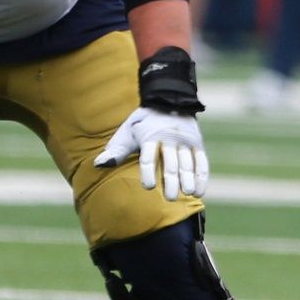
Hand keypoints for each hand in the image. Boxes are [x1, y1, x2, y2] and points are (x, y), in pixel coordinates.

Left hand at [95, 106, 209, 201]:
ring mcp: (185, 142)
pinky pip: (201, 162)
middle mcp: (169, 138)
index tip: (147, 187)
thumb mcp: (128, 132)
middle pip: (171, 162)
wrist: (168, 102)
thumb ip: (116, 150)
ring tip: (188, 194)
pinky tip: (199, 192)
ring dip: (188, 179)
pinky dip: (202, 177)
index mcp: (149, 136)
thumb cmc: (142, 124)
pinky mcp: (197, 144)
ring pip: (187, 162)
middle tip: (170, 198)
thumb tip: (97, 165)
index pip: (148, 156)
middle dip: (171, 180)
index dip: (148, 171)